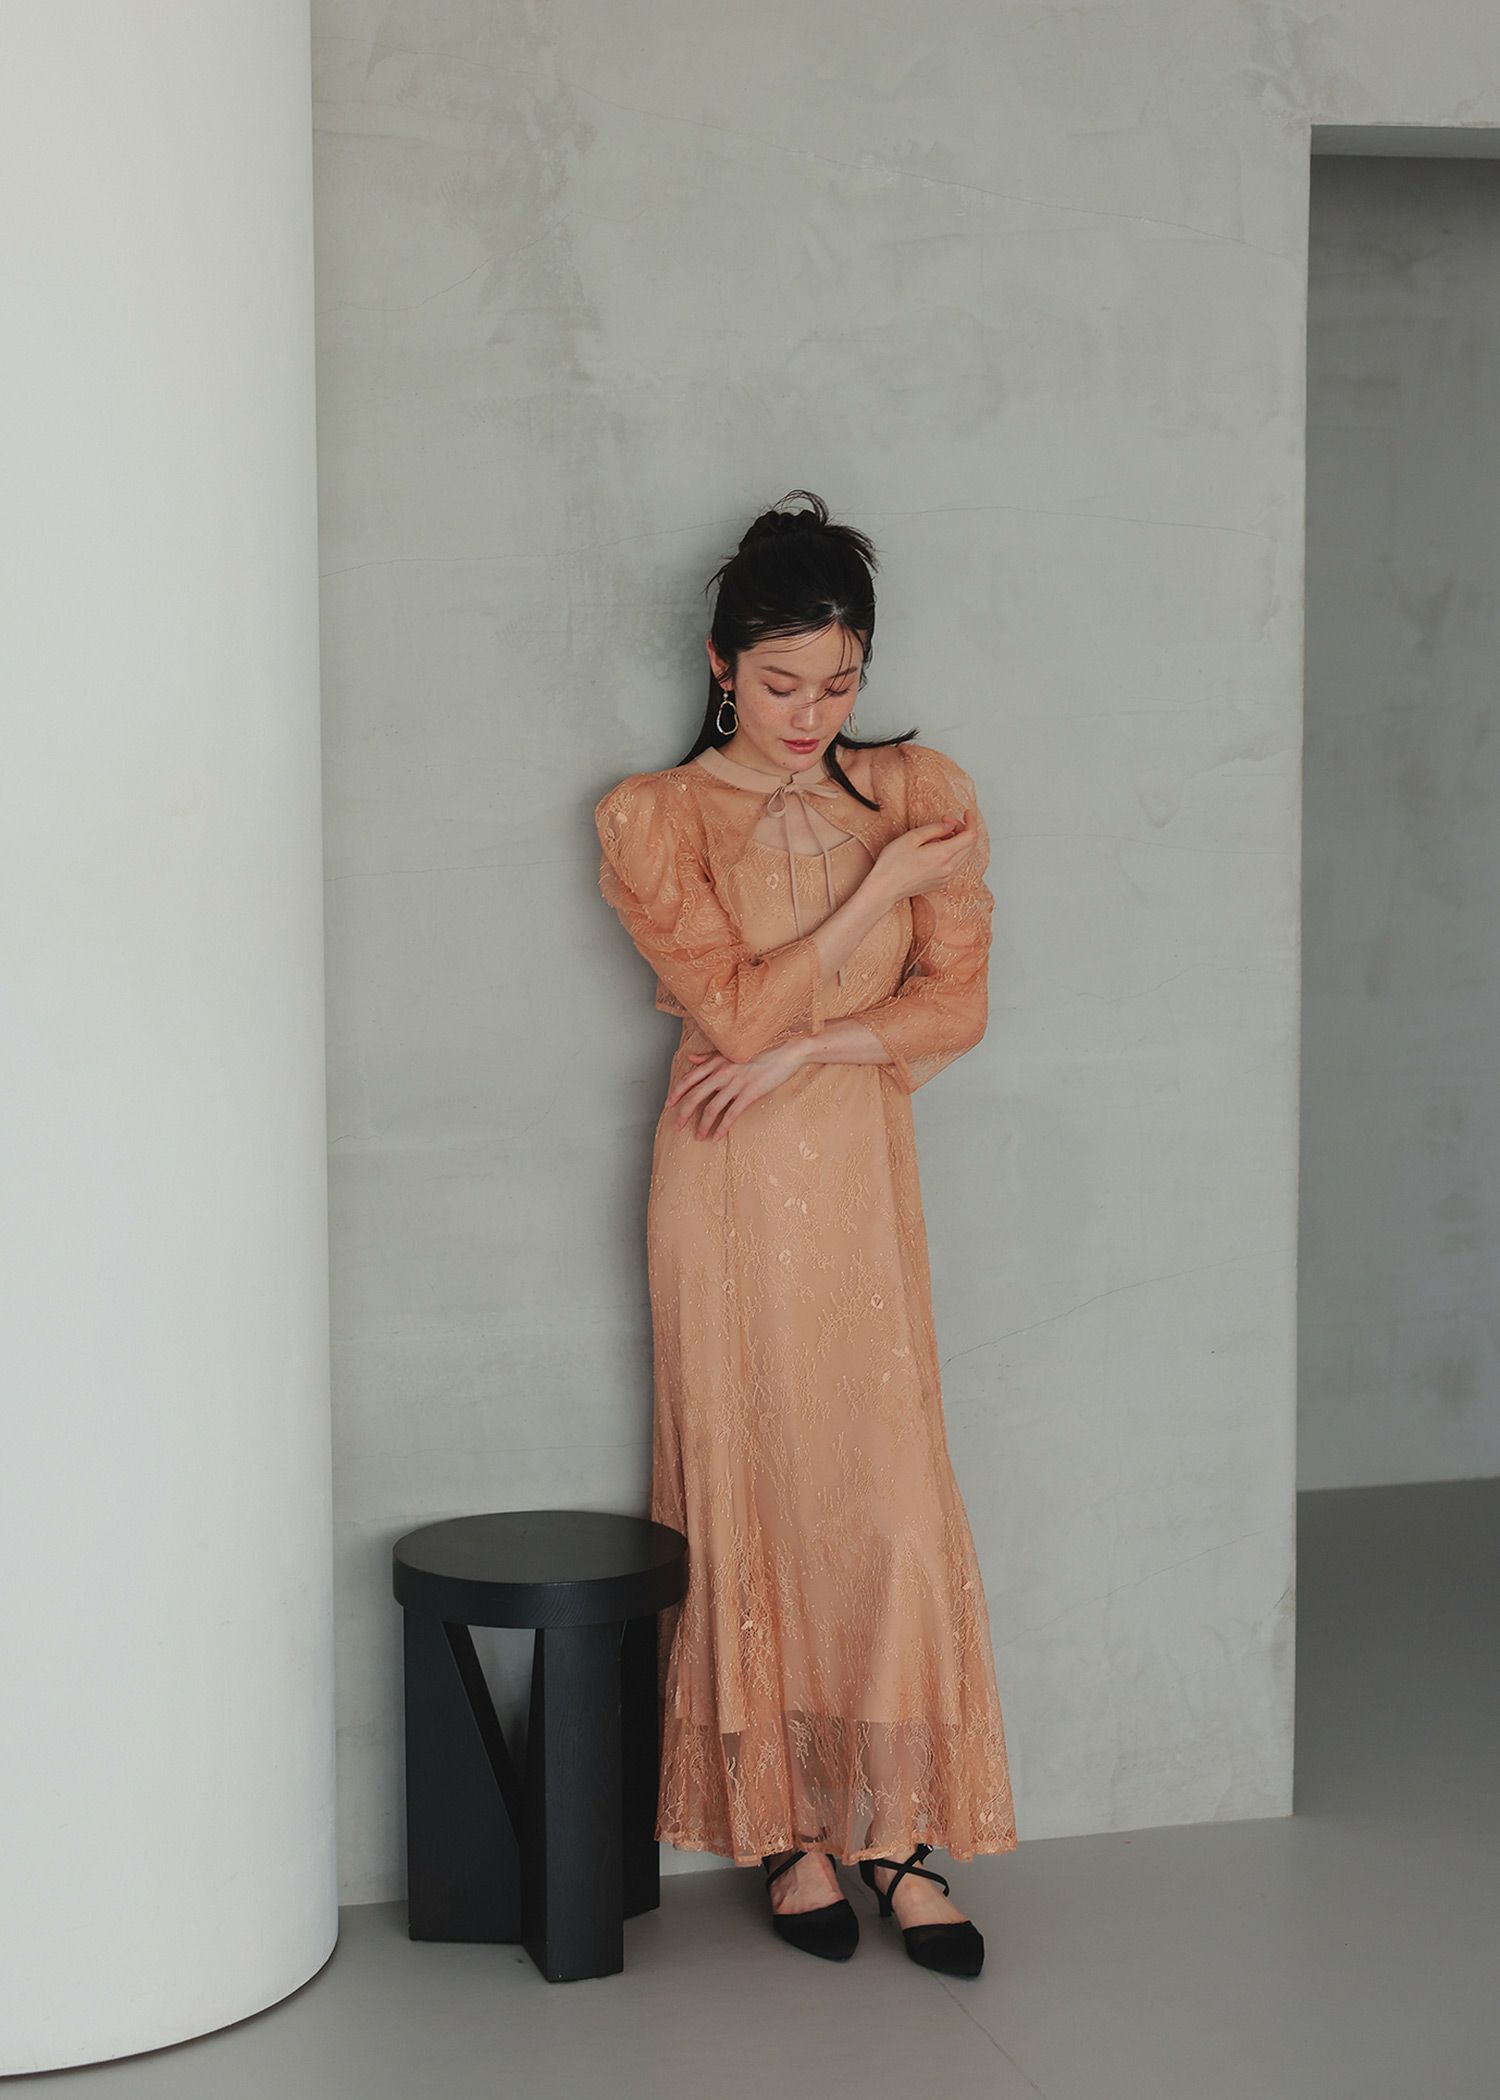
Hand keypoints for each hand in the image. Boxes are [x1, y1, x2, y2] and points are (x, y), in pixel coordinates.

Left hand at [664, 1039, 806, 1139]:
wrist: (786, 1050)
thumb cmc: (760, 1049)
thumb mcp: (731, 1050)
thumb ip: (709, 1056)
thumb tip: (691, 1059)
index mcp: (716, 1061)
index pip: (688, 1079)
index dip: (676, 1093)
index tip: (669, 1104)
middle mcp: (722, 1072)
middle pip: (694, 1096)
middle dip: (683, 1113)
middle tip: (677, 1125)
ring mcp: (736, 1083)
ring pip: (711, 1109)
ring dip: (702, 1125)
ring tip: (698, 1136)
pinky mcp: (749, 1093)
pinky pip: (731, 1114)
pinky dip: (722, 1128)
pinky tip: (717, 1137)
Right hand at [871, 808, 975, 905]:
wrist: (884, 888)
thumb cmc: (892, 864)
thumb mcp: (912, 837)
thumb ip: (935, 829)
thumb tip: (950, 825)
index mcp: (943, 855)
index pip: (970, 836)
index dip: (971, 822)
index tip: (966, 813)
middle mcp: (949, 868)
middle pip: (970, 845)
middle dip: (962, 829)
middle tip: (946, 821)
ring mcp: (946, 877)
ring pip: (964, 855)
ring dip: (958, 841)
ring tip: (939, 834)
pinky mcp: (941, 883)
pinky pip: (956, 864)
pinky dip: (953, 852)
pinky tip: (937, 848)